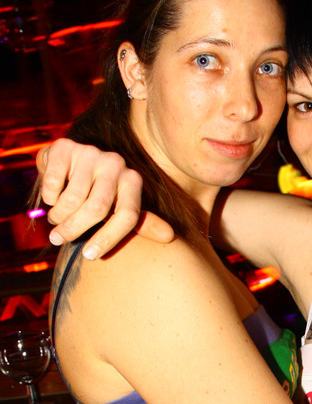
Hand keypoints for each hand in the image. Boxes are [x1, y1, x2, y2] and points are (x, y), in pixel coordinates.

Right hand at [37, 139, 172, 257]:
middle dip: (75, 230)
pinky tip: (51, 197)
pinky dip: (48, 198)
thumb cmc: (98, 194)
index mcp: (133, 181)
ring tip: (56, 219)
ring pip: (72, 199)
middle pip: (97, 209)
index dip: (108, 239)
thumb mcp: (120, 207)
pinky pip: (53, 184)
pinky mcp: (65, 147)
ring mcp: (91, 153)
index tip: (89, 256)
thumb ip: (143, 223)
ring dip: (58, 216)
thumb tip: (170, 237)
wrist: (69, 163)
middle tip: (57, 240)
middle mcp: (116, 164)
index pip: (127, 216)